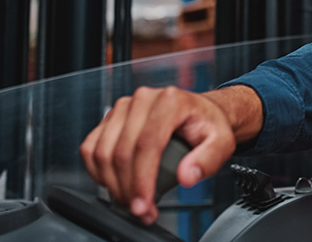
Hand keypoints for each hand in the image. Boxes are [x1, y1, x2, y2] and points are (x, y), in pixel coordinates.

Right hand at [80, 85, 261, 224]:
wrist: (200, 112)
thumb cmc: (208, 125)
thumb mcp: (221, 142)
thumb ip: (207, 160)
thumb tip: (186, 176)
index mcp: (170, 101)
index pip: (147, 144)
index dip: (141, 179)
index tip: (144, 204)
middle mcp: (143, 100)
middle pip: (121, 151)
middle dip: (127, 189)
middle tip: (140, 210)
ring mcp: (123, 108)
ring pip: (102, 151)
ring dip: (111, 184)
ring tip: (130, 201)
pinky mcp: (110, 118)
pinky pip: (91, 147)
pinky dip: (97, 171)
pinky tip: (113, 184)